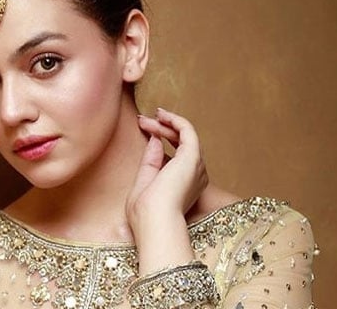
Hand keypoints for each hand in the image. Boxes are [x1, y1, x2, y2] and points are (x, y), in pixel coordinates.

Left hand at [126, 108, 208, 227]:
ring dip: (164, 123)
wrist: (155, 221)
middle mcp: (195, 174)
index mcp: (185, 184)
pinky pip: (187, 130)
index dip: (160, 139)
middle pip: (180, 143)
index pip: (175, 155)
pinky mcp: (192, 157)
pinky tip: (161, 115)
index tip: (143, 129)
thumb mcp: (145, 182)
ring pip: (183, 135)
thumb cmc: (146, 213)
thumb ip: (151, 161)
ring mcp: (195, 165)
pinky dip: (175, 120)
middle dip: (160, 128)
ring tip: (145, 118)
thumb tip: (155, 139)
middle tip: (141, 120)